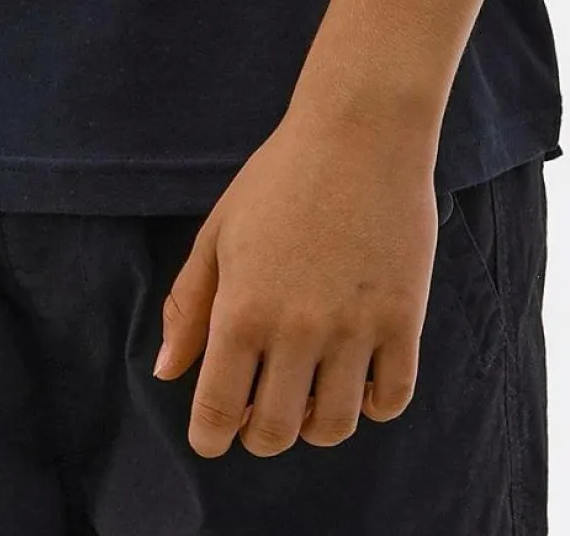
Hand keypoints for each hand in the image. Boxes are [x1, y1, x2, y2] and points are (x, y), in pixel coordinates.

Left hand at [149, 97, 439, 456]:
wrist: (360, 133)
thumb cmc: (280, 177)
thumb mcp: (219, 232)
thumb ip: (190, 306)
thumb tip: (167, 373)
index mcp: (242, 310)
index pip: (218, 413)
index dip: (210, 437)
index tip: (213, 435)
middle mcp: (296, 330)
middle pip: (276, 433)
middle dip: (260, 435)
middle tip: (262, 409)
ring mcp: (354, 329)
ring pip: (334, 427)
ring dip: (316, 424)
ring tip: (310, 392)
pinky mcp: (403, 320)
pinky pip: (391, 400)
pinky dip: (372, 403)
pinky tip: (358, 375)